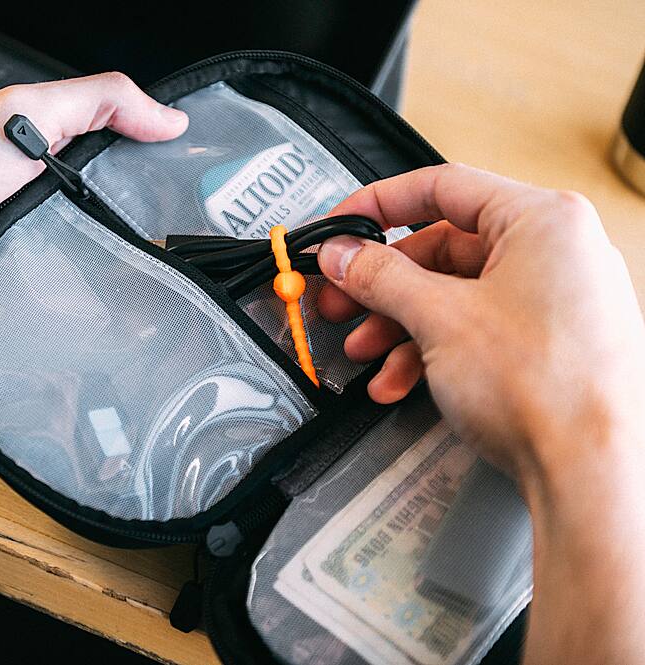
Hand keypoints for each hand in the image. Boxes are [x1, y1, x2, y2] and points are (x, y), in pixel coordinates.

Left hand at [0, 72, 187, 327]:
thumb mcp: (24, 116)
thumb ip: (97, 102)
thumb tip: (167, 117)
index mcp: (61, 146)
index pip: (135, 146)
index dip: (171, 157)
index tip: (211, 175)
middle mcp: (59, 194)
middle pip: (131, 203)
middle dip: (160, 219)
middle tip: (193, 237)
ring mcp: (50, 241)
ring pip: (112, 251)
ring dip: (132, 264)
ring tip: (161, 276)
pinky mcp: (39, 285)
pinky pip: (83, 290)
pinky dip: (101, 298)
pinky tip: (120, 305)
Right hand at [315, 164, 644, 482]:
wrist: (592, 473)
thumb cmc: (548, 390)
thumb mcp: (438, 318)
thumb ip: (379, 276)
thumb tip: (344, 254)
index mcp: (543, 221)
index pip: (442, 187)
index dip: (378, 205)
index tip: (341, 226)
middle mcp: (558, 252)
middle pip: (443, 248)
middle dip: (381, 284)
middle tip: (339, 297)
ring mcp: (557, 299)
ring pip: (454, 295)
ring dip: (398, 324)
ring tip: (365, 350)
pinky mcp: (550, 342)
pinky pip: (476, 328)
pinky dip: (431, 350)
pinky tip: (401, 380)